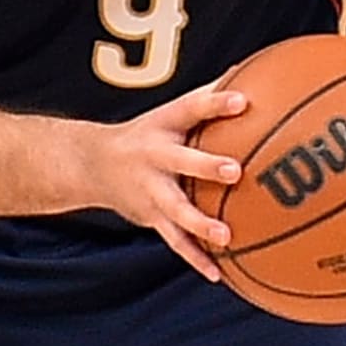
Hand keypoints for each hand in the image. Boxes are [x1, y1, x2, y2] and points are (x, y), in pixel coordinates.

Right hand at [86, 79, 247, 279]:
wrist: (92, 164)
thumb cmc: (148, 133)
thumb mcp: (170, 112)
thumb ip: (207, 97)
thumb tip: (252, 71)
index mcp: (164, 126)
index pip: (191, 108)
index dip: (216, 103)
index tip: (243, 100)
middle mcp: (154, 156)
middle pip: (181, 160)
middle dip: (206, 166)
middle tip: (236, 171)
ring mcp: (151, 190)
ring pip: (176, 209)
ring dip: (200, 224)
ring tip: (226, 236)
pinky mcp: (151, 217)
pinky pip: (175, 241)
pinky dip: (196, 258)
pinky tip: (218, 275)